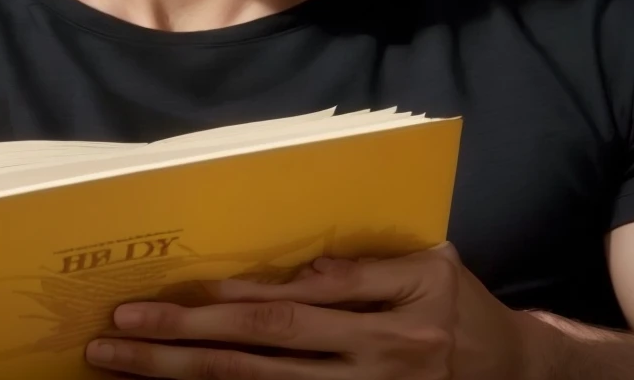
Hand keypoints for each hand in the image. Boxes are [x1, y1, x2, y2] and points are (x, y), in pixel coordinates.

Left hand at [86, 244, 550, 378]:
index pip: (300, 302)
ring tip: (127, 363)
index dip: (234, 298)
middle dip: (185, 339)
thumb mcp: (432, 265)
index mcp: (398, 302)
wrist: (514, 374)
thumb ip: (365, 267)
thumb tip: (295, 272)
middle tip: (119, 328)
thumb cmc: (462, 306)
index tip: (176, 293)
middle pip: (265, 348)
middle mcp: (378, 357)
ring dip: (187, 377)